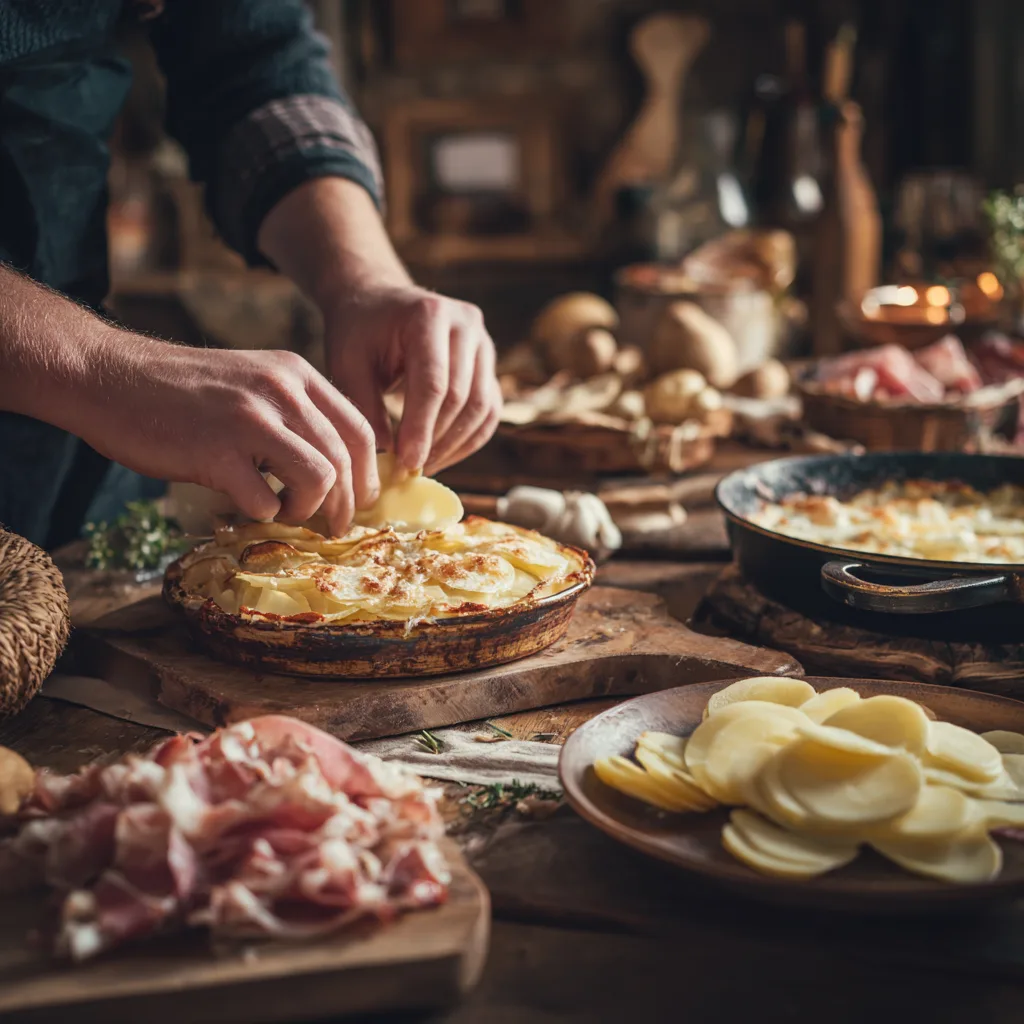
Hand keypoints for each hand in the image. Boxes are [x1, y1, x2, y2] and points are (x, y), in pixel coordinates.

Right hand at [75, 337, 378, 534]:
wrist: (109, 377)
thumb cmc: (184, 391)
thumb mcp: (253, 381)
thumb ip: (295, 413)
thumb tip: (339, 470)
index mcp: (297, 373)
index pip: (360, 430)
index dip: (367, 475)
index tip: (359, 500)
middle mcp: (281, 390)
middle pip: (344, 461)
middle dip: (346, 505)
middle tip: (334, 527)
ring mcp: (249, 420)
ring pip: (319, 480)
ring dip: (307, 510)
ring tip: (285, 513)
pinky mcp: (215, 451)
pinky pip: (265, 502)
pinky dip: (261, 515)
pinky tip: (243, 506)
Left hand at [323, 285, 501, 473]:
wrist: (378, 301)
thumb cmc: (360, 331)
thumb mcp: (348, 362)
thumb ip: (365, 405)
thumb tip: (389, 455)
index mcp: (429, 314)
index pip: (433, 382)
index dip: (421, 428)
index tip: (406, 463)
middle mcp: (466, 324)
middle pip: (461, 397)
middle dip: (436, 440)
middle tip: (410, 470)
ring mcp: (483, 343)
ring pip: (481, 408)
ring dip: (454, 444)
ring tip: (423, 466)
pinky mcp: (488, 364)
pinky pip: (488, 411)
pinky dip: (468, 439)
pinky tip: (441, 456)